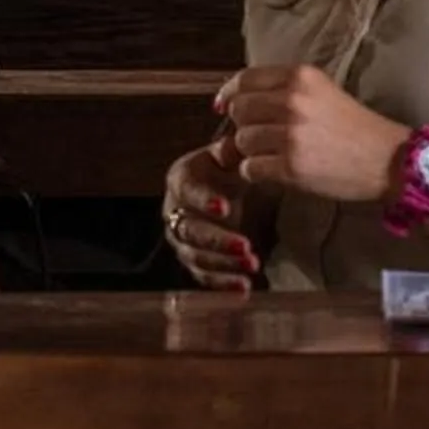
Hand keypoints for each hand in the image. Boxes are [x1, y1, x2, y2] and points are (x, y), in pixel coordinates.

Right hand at [162, 135, 260, 289]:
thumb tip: (238, 141)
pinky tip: (245, 286)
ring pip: (196, 256)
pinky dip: (223, 284)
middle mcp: (175, 211)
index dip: (203, 199)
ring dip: (224, 264)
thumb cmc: (232, 170)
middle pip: (190, 230)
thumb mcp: (234, 157)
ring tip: (253, 264)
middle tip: (246, 246)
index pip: (186, 190)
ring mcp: (183, 240)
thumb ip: (234, 150)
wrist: (232, 189)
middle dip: (217, 241)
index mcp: (181, 179)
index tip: (224, 207)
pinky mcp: (195, 261)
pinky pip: (204, 276)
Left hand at [216, 65, 407, 205]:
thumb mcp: (323, 93)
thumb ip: (283, 93)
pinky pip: (250, 168)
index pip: (245, 79)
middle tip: (259, 137)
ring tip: (271, 156)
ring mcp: (290, 135)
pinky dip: (255, 172)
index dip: (230, 94)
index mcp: (301, 77)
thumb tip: (234, 103)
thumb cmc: (356, 128)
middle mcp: (292, 101)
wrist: (389, 160)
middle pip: (239, 110)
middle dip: (243, 125)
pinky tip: (273, 172)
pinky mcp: (290, 166)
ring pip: (241, 141)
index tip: (224, 106)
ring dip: (250, 152)